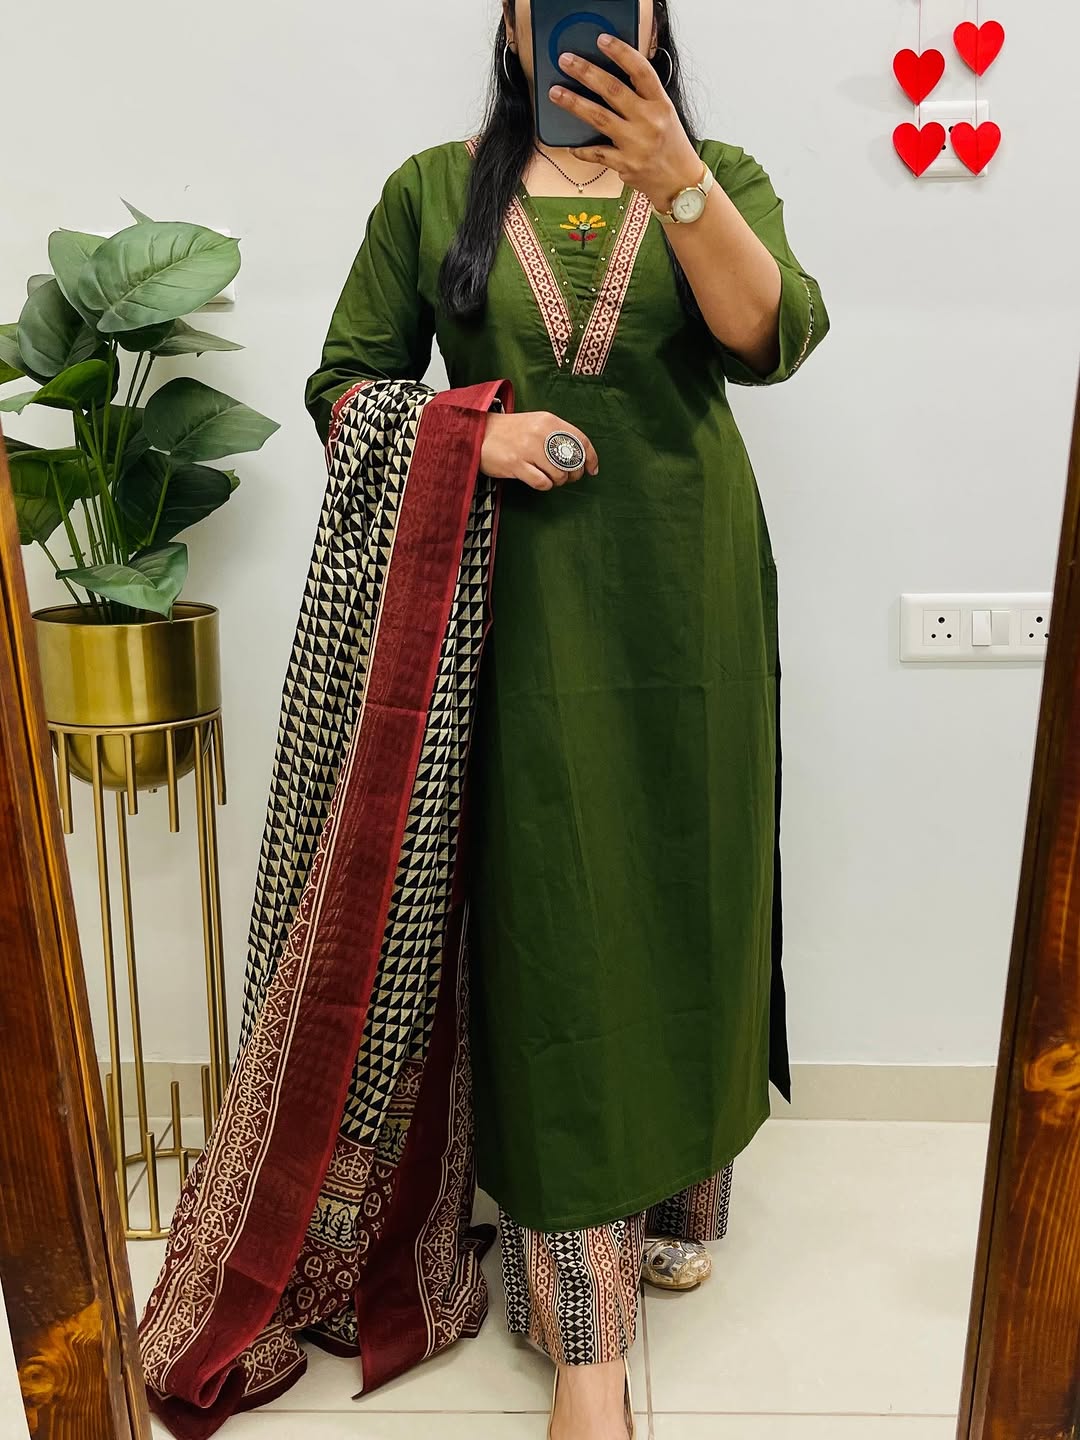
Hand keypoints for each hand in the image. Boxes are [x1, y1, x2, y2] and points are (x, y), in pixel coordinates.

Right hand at [481, 411, 598, 491]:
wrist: (479, 432)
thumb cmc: (511, 432)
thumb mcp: (536, 424)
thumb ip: (557, 435)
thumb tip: (580, 456)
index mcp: (549, 421)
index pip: (581, 441)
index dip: (590, 458)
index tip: (591, 469)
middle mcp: (541, 433)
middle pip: (572, 461)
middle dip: (573, 474)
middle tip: (565, 477)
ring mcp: (528, 449)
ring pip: (559, 474)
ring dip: (557, 481)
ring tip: (547, 477)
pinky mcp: (516, 464)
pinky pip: (542, 482)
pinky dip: (544, 485)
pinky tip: (537, 480)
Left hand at [550, 33, 702, 211]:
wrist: (680, 182)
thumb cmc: (670, 144)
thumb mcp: (665, 113)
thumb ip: (644, 96)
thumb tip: (613, 76)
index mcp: (661, 104)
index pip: (641, 71)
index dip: (621, 53)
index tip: (602, 40)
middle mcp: (649, 121)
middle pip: (613, 90)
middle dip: (586, 72)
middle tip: (566, 61)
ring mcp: (636, 144)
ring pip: (599, 118)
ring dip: (574, 103)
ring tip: (556, 93)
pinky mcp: (625, 164)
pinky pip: (597, 153)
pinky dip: (582, 149)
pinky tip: (570, 144)